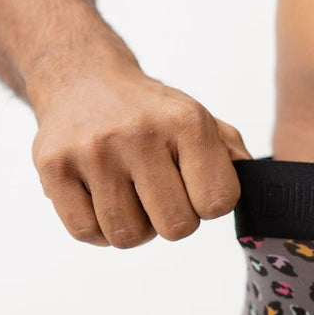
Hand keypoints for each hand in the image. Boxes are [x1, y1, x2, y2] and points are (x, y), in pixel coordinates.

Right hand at [30, 66, 252, 247]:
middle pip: (175, 229)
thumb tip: (261, 192)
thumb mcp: (199, 119)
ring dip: (134, 227)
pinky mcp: (53, 165)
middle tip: (159, 195)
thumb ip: (232, 157)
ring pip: (128, 236)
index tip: (192, 185)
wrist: (82, 78)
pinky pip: (86, 233)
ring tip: (129, 195)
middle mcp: (139, 133)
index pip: (218, 203)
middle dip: (172, 220)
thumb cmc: (150, 112)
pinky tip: (101, 200)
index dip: (208, 204)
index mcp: (186, 121)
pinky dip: (98, 229)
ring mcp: (93, 150)